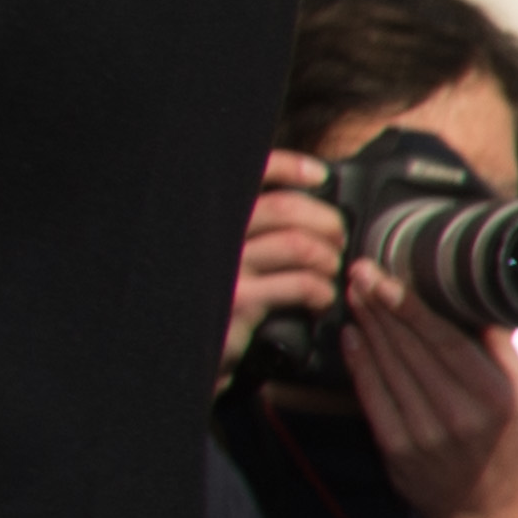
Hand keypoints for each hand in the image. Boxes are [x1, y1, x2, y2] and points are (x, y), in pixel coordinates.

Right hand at [221, 150, 340, 376]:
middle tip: (337, 238)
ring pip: (299, 245)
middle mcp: (212, 232)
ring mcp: (225, 266)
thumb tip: (303, 210)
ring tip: (329, 271)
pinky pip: (301, 284)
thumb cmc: (208, 300)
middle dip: (325, 220)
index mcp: (209, 214)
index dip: (288, 166)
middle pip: (285, 208)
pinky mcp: (240, 300)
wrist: (179, 350)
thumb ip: (249, 229)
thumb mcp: (220, 256)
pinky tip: (321, 301)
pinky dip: (323, 291)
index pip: (250, 174)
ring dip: (328, 258)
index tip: (317, 175)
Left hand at [336, 259, 517, 517]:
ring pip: (387, 365)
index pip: (445, 340)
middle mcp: (459, 415)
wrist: (485, 511)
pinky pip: (371, 395)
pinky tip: (352, 335)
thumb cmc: (510, 449)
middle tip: (361, 271)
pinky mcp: (397, 448)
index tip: (387, 277)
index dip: (410, 306)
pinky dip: (359, 362)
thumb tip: (484, 305)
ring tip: (356, 295)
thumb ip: (507, 354)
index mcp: (496, 398)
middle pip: (410, 347)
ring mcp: (425, 434)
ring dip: (368, 325)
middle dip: (381, 305)